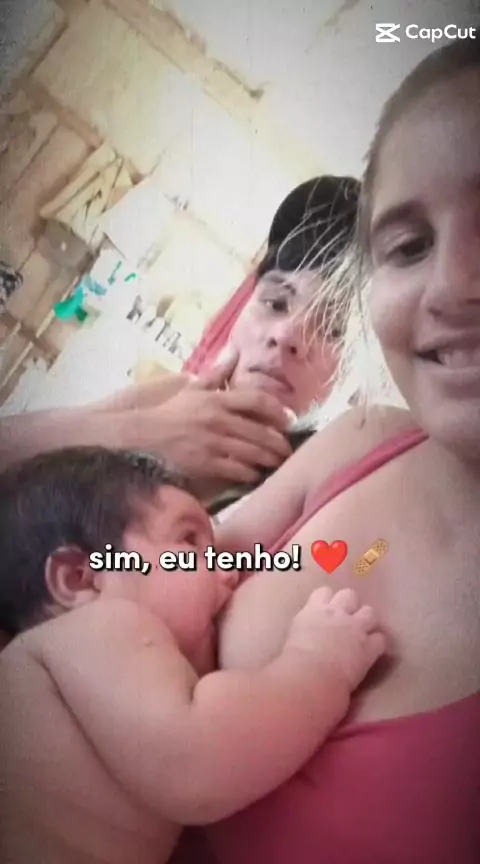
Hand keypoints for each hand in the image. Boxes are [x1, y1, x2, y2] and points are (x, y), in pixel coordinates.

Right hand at [127, 354, 291, 492]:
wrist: (144, 434)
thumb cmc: (171, 411)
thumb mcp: (193, 388)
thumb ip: (216, 374)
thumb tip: (234, 353)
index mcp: (216, 398)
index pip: (255, 399)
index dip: (276, 410)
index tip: (288, 420)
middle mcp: (217, 418)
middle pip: (259, 430)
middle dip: (278, 442)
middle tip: (288, 449)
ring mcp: (211, 441)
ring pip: (251, 452)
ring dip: (269, 459)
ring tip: (278, 463)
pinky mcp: (204, 462)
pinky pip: (235, 469)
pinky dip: (249, 473)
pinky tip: (255, 475)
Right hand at [286, 587, 384, 691]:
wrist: (311, 675)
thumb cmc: (293, 660)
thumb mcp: (294, 635)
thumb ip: (306, 628)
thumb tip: (309, 633)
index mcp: (315, 609)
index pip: (324, 592)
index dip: (328, 601)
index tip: (326, 612)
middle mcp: (337, 613)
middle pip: (350, 595)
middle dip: (350, 607)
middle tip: (345, 622)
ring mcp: (356, 627)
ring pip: (370, 612)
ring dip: (366, 622)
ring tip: (361, 636)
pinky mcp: (369, 646)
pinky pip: (380, 640)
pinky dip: (376, 646)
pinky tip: (369, 655)